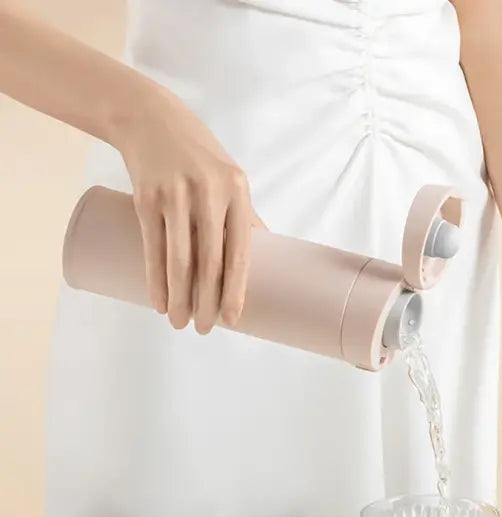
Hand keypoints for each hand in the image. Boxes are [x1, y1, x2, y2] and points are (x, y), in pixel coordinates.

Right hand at [115, 90, 263, 332]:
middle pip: (209, 261)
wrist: (150, 118)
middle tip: (204, 329)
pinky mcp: (147, 197)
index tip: (234, 319)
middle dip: (206, 301)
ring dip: (179, 297)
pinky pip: (152, 247)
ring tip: (179, 322)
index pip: (240, 251)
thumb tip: (270, 253)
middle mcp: (209, 194)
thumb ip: (245, 216)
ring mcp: (176, 195)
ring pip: (179, 259)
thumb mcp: (229, 179)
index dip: (236, 289)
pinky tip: (157, 300)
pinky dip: (154, 279)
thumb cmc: (198, 156)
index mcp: (237, 193)